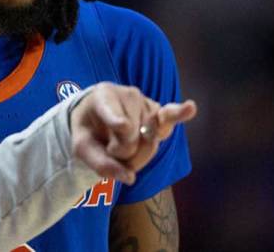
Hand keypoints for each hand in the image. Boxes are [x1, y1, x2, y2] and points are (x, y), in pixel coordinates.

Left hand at [67, 83, 197, 184]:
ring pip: (150, 141)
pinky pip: (169, 120)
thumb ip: (101, 163)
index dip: (117, 123)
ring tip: (124, 145)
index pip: (111, 114)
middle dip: (123, 154)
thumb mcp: (82, 147)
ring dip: (138, 155)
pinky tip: (190, 108)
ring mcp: (145, 101)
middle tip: (111, 149)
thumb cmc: (89, 129)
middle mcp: (126, 94)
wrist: (98, 114)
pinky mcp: (159, 111)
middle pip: (132, 138)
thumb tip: (130, 178)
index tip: (122, 126)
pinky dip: (179, 115)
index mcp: (102, 97)